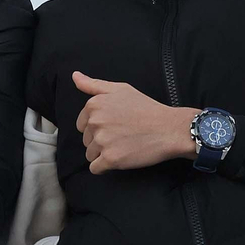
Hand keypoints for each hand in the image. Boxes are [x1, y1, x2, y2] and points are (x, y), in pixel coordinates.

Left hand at [73, 71, 197, 174]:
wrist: (169, 129)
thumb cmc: (146, 108)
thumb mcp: (120, 89)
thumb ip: (93, 84)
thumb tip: (75, 76)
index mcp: (94, 105)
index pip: (82, 124)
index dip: (98, 128)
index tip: (115, 126)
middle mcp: (95, 122)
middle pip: (86, 140)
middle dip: (100, 141)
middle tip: (122, 135)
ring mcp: (102, 141)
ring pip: (90, 155)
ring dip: (103, 154)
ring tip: (123, 146)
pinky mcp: (110, 159)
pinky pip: (95, 168)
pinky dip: (105, 167)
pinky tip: (120, 158)